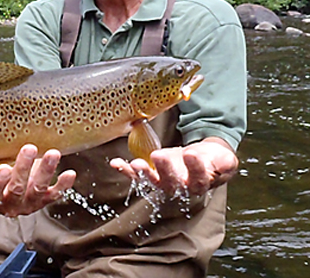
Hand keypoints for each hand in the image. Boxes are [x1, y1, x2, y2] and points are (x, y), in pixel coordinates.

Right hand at [0, 144, 75, 216]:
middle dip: (23, 168)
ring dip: (46, 172)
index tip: (0, 168)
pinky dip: (63, 184)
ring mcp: (30, 201)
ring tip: (52, 153)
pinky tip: (70, 172)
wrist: (10, 182)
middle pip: (18, 188)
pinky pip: (56, 193)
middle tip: (29, 148)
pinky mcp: (46, 197)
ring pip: (39, 189)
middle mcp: (12, 202)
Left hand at [110, 137, 237, 195]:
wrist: (203, 159)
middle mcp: (180, 186)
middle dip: (164, 170)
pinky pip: (136, 174)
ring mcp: (163, 181)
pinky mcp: (151, 173)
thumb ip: (222, 162)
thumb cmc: (213, 161)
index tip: (191, 154)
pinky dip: (125, 170)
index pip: (199, 179)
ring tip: (136, 163)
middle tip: (159, 156)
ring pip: (152, 180)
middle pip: (172, 183)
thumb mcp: (224, 160)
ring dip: (142, 172)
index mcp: (200, 183)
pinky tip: (115, 163)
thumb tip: (214, 160)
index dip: (195, 167)